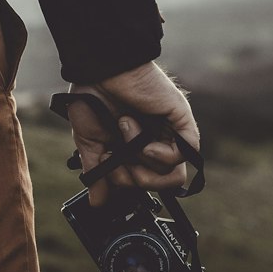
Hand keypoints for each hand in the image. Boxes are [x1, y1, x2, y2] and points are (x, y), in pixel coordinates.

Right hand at [66, 60, 199, 207]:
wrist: (100, 68)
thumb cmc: (92, 96)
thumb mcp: (90, 141)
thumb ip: (97, 173)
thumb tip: (96, 203)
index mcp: (135, 149)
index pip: (141, 184)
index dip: (123, 184)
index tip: (105, 168)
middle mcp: (155, 144)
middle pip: (157, 185)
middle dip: (131, 178)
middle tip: (113, 155)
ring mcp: (170, 134)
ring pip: (172, 176)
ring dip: (142, 160)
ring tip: (126, 130)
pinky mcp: (181, 122)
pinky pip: (182, 155)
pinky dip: (158, 152)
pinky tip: (139, 133)